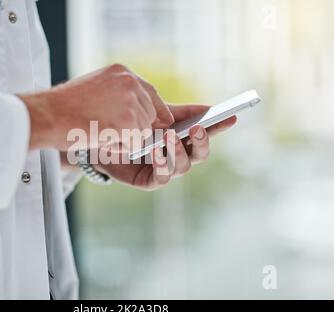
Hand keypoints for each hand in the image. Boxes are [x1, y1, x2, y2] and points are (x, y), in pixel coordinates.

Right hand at [18, 64, 173, 150]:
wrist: (47, 114)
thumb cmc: (63, 106)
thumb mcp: (95, 89)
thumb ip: (118, 95)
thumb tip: (137, 111)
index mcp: (122, 73)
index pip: (150, 93)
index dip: (155, 111)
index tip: (157, 124)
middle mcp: (130, 83)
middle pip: (150, 114)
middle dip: (137, 129)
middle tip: (111, 133)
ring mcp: (130, 102)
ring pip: (143, 131)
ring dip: (125, 140)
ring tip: (101, 134)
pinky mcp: (127, 122)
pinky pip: (135, 144)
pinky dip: (120, 149)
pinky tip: (102, 141)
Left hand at [94, 104, 236, 189]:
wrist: (102, 142)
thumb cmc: (131, 127)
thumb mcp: (154, 115)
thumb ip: (179, 112)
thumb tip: (208, 107)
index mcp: (183, 139)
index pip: (206, 134)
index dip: (219, 127)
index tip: (231, 116)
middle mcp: (178, 156)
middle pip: (199, 154)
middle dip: (201, 142)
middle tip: (198, 128)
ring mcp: (165, 170)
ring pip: (183, 166)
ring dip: (179, 151)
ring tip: (170, 136)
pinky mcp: (150, 182)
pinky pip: (162, 177)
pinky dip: (162, 164)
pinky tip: (155, 151)